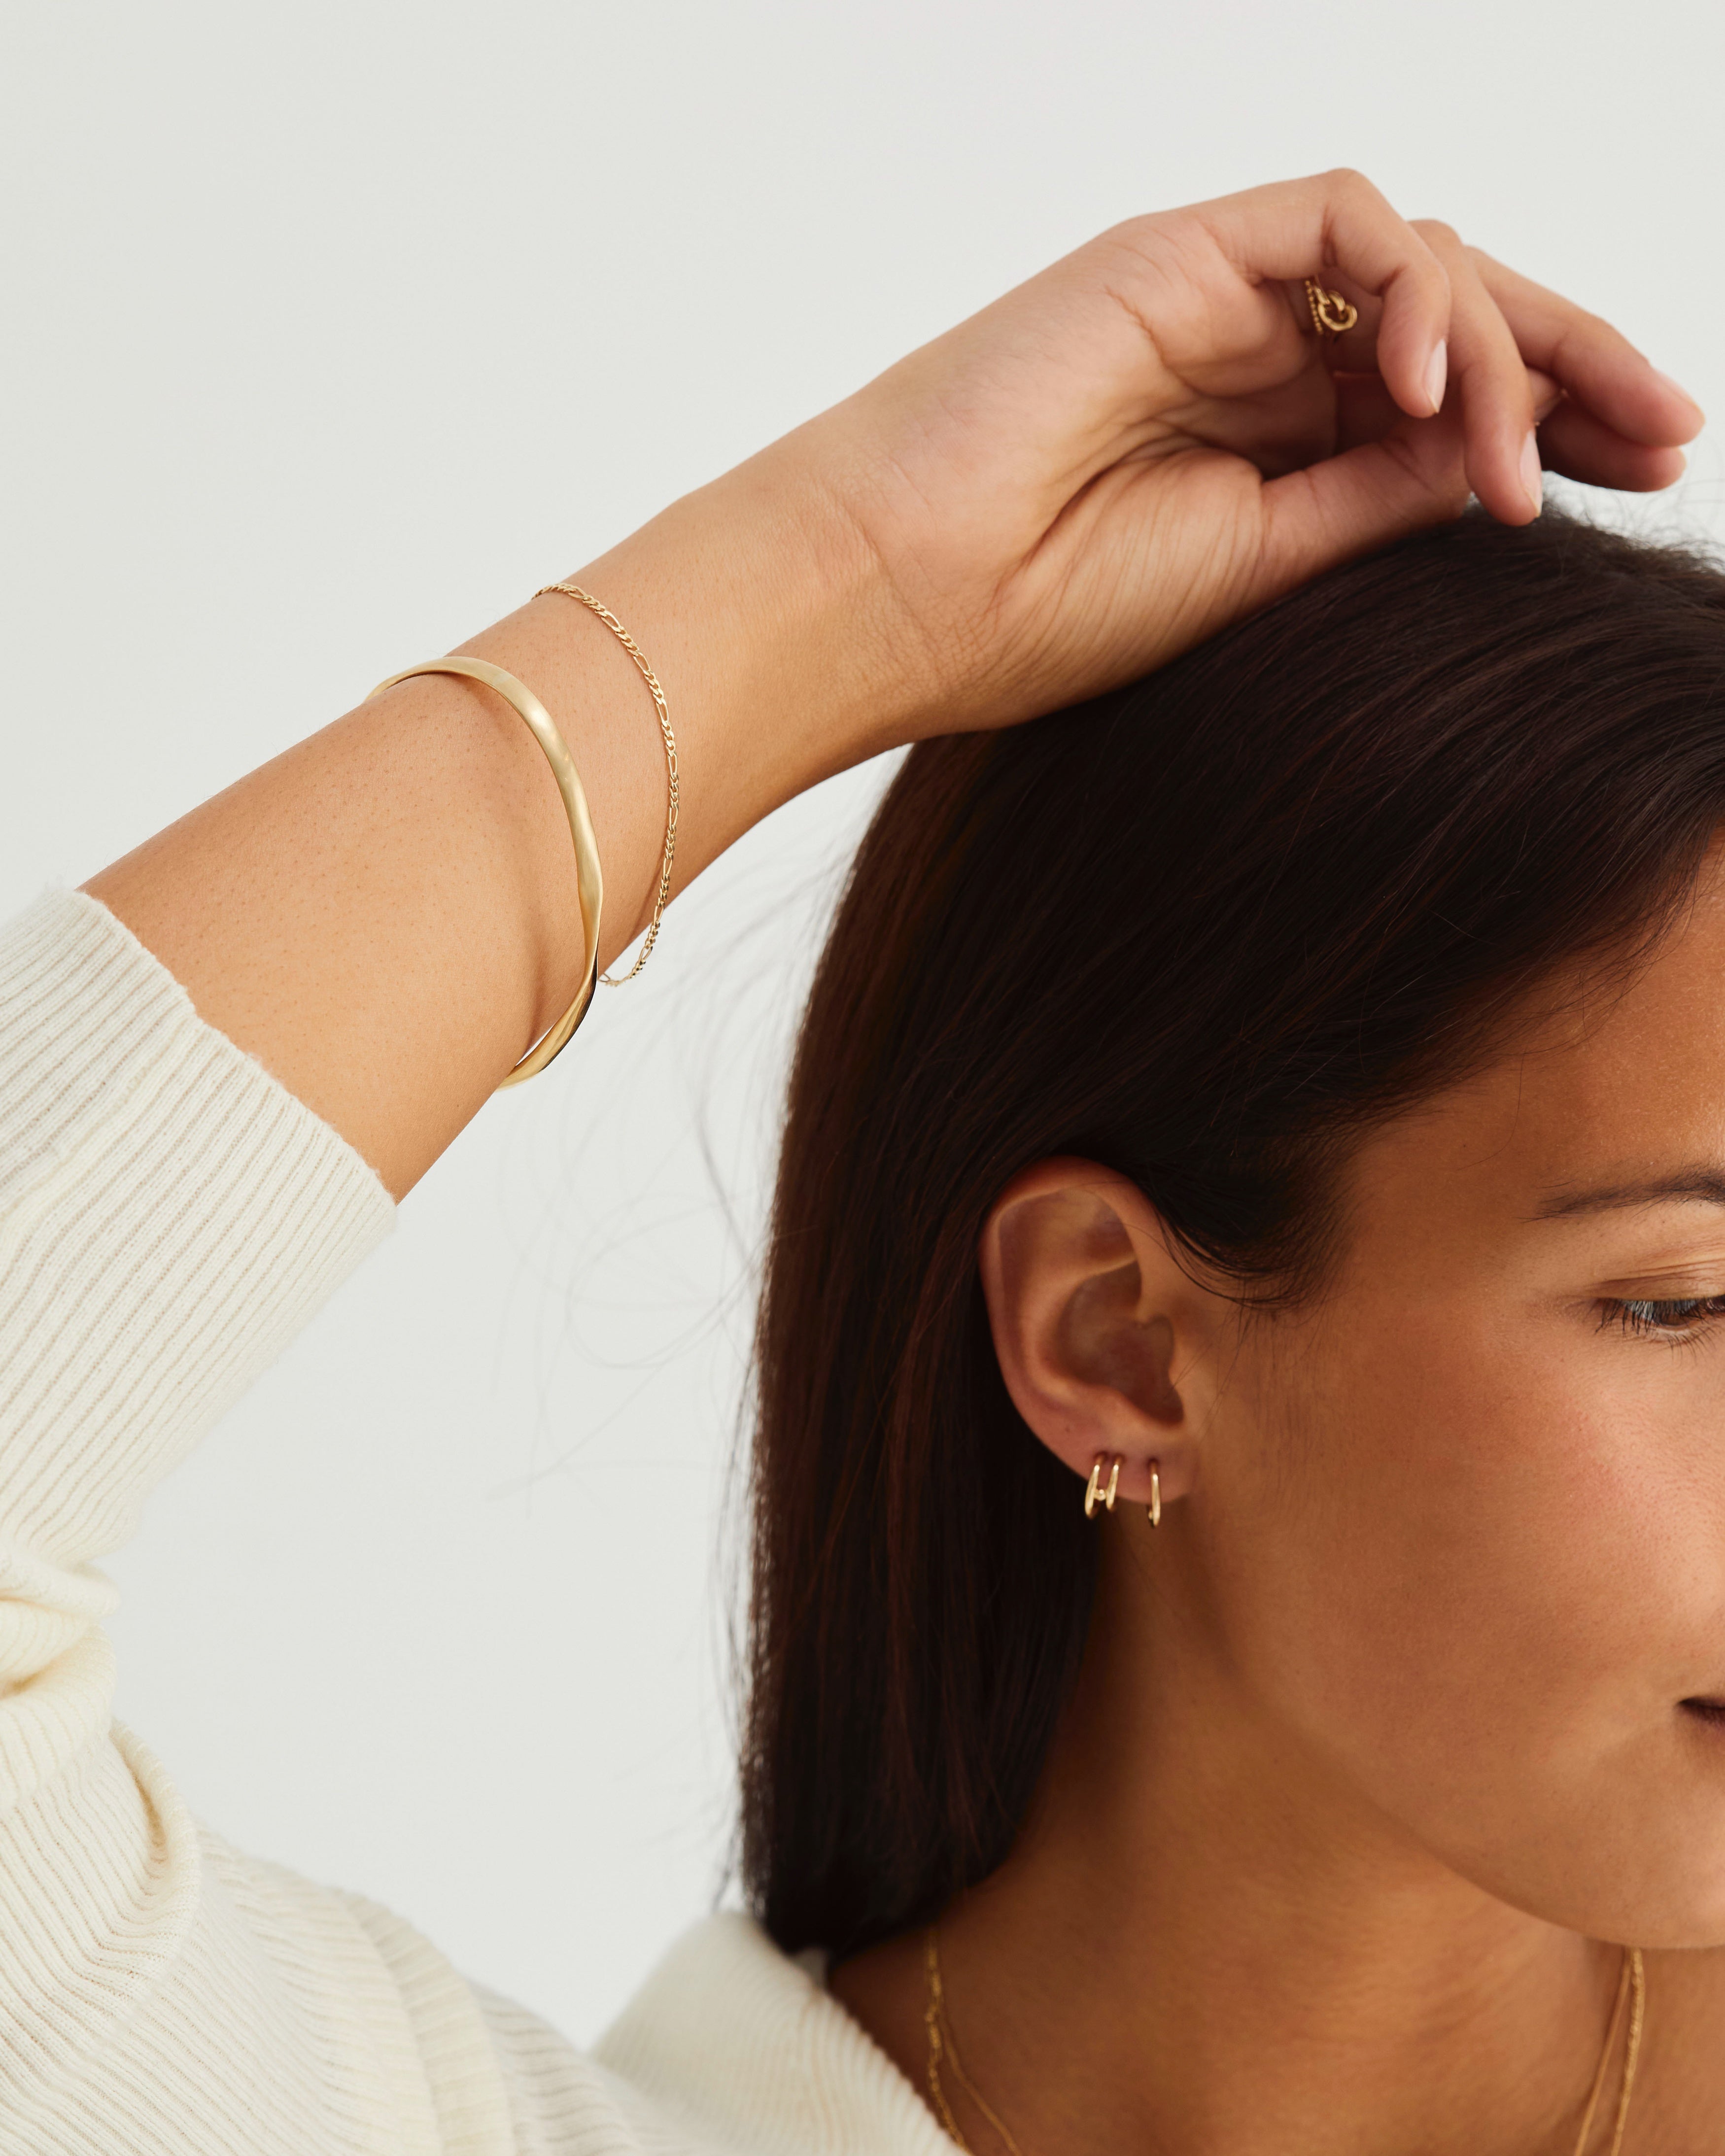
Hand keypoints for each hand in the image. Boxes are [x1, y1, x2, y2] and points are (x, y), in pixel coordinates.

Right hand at [786, 168, 1702, 747]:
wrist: (897, 596)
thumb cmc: (1038, 614)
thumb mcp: (1261, 569)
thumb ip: (1376, 498)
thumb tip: (1505, 460)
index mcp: (1264, 446)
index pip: (1444, 401)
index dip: (1558, 422)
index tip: (1648, 470)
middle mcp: (1251, 360)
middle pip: (1457, 319)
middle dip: (1578, 364)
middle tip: (1671, 430)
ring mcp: (1215, 299)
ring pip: (1419, 263)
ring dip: (1505, 347)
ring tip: (1530, 466)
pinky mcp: (1179, 250)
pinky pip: (1344, 224)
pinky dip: (1415, 292)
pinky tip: (1436, 398)